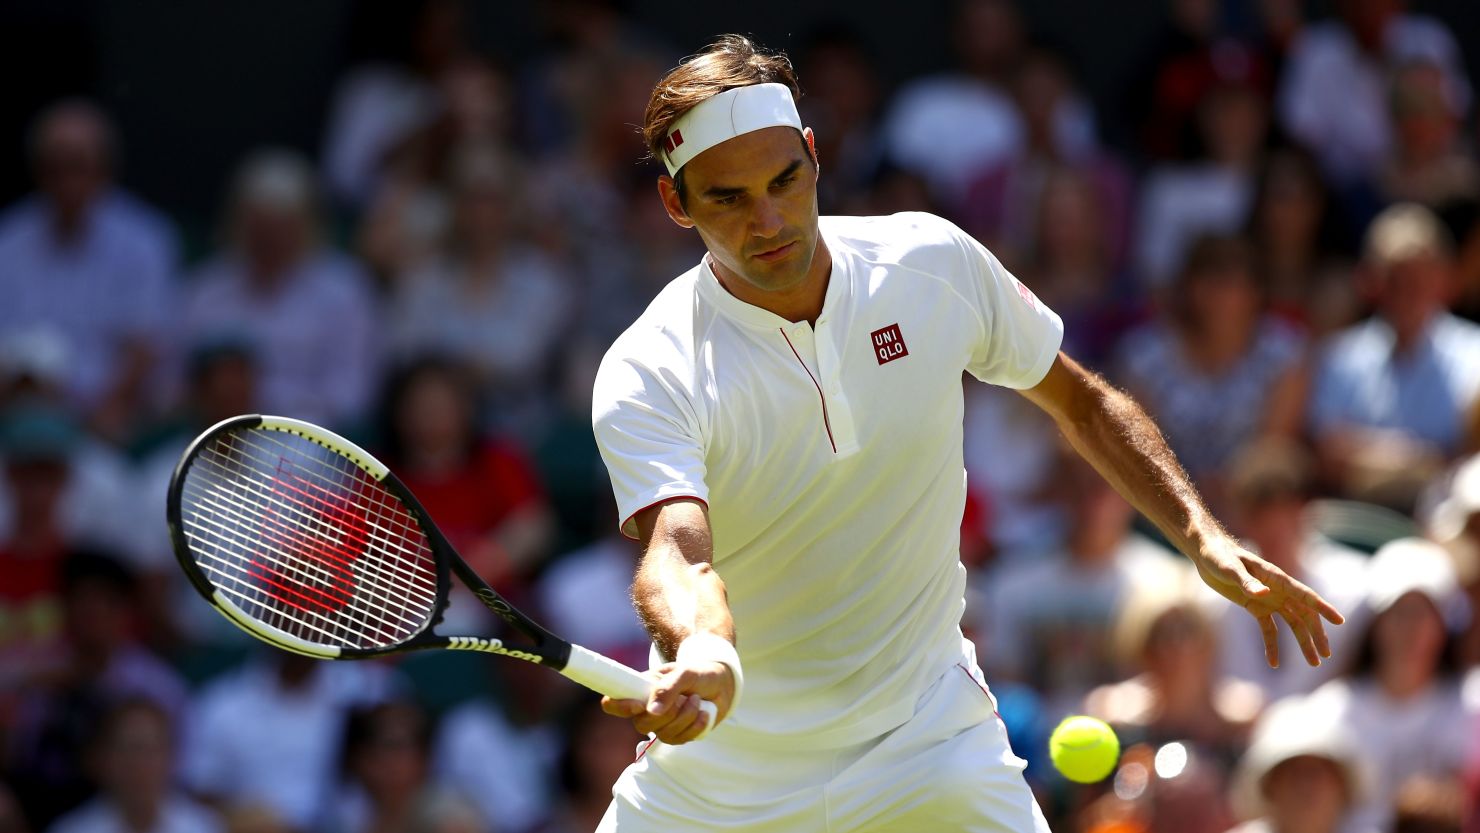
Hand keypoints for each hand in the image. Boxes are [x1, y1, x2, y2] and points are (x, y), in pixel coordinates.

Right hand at [600, 660, 734, 744]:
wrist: (721, 684)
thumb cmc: (698, 674)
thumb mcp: (686, 673)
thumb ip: (668, 687)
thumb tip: (651, 711)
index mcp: (641, 690)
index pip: (614, 704)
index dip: (618, 707)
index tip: (638, 705)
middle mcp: (646, 710)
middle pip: (641, 724)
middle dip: (667, 713)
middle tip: (684, 696)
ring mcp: (661, 726)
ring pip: (664, 734)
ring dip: (686, 716)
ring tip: (697, 699)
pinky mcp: (678, 736)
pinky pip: (681, 740)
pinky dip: (696, 726)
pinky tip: (704, 713)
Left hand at [1192, 537, 1344, 667]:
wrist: (1206, 552)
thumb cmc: (1219, 556)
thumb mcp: (1230, 569)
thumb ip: (1247, 582)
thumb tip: (1265, 594)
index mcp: (1277, 579)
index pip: (1305, 595)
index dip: (1323, 608)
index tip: (1339, 621)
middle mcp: (1278, 590)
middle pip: (1304, 615)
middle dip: (1317, 634)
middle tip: (1326, 655)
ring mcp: (1269, 599)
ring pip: (1293, 624)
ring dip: (1303, 642)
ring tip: (1314, 663)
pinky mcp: (1255, 606)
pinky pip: (1269, 629)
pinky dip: (1273, 646)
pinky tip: (1274, 664)